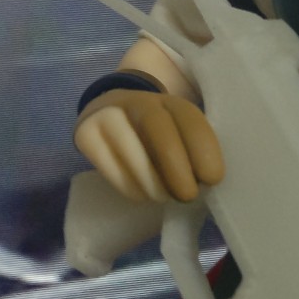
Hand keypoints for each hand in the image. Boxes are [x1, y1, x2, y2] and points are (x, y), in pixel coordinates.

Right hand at [75, 89, 223, 203]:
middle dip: (176, 166)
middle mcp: (137, 101)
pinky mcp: (86, 135)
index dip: (203, 147)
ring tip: (164, 197)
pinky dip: (129, 185)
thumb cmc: (155, 135)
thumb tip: (206, 180)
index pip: (188, 117)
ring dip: (152, 181)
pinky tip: (142, 196)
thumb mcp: (177, 133)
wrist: (109, 114)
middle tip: (188, 195)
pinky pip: (108, 164)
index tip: (213, 178)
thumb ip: (192, 149)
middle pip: (157, 128)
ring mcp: (108, 115)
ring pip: (130, 147)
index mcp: (169, 100)